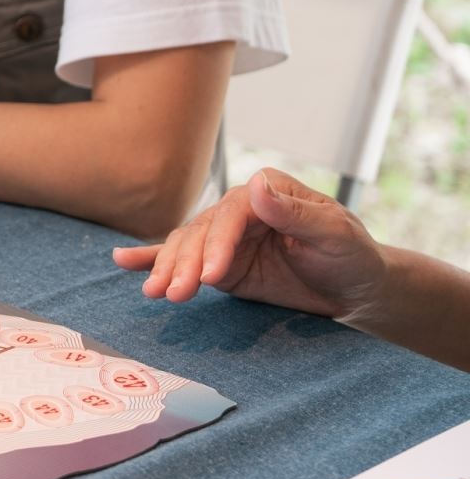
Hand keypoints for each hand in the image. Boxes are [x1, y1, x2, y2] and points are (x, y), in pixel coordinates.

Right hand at [112, 168, 390, 318]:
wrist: (355, 288)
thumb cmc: (353, 256)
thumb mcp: (336, 234)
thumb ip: (297, 212)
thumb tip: (255, 186)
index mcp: (266, 191)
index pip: (230, 213)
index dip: (217, 243)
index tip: (210, 275)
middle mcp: (239, 209)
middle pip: (200, 232)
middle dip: (184, 263)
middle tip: (174, 293)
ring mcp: (225, 237)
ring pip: (186, 248)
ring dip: (166, 269)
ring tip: (154, 293)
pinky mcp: (219, 263)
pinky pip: (182, 258)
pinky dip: (151, 258)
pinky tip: (123, 262)